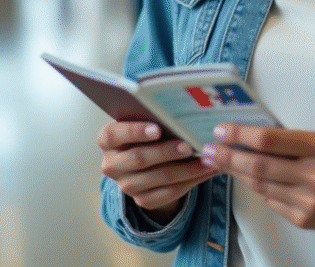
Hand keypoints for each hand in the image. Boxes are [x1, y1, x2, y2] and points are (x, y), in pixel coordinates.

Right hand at [98, 121, 218, 222]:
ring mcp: (126, 185)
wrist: (145, 161)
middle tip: (189, 145)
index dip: (135, 131)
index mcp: (107, 140)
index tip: (158, 128)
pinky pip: (170, 193)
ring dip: (186, 169)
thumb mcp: (141, 122)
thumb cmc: (145, 133)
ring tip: (207, 159)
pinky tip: (206, 171)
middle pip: (139, 158)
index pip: (114, 134)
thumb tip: (178, 113)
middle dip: (167, 151)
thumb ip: (151, 117)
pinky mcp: (143, 200)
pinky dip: (191, 181)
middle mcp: (112, 165)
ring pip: (159, 178)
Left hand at [200, 124, 314, 231]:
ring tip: (220, 162)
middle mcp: (314, 176)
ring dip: (236, 172)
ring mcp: (308, 201)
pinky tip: (249, 178)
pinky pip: (270, 201)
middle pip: (258, 165)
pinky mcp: (302, 218)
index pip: (269, 139)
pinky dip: (258, 188)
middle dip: (228, 156)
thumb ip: (290, 138)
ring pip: (259, 185)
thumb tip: (251, 133)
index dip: (240, 134)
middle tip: (209, 149)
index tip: (222, 130)